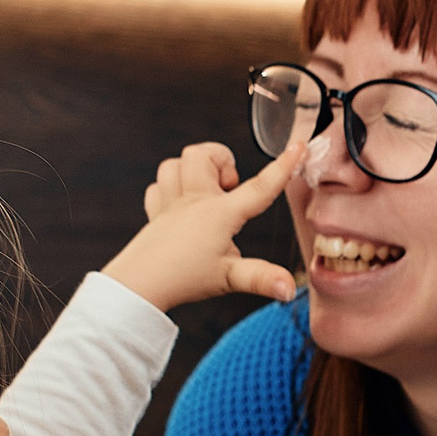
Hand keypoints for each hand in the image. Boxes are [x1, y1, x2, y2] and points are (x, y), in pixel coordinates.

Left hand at [99, 132, 302, 310]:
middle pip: (203, 155)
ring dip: (192, 171)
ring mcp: (171, 204)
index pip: (258, 187)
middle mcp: (194, 202)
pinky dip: (169, 188)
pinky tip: (181, 205)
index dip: (282, 167)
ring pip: (175, 164)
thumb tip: (289, 288)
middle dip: (220, 161)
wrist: (139, 286)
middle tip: (229, 188)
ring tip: (206, 193)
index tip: (297, 147)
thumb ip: (262, 279)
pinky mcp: (155, 213)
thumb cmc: (183, 279)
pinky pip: (158, 186)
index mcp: (219, 214)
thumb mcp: (230, 279)